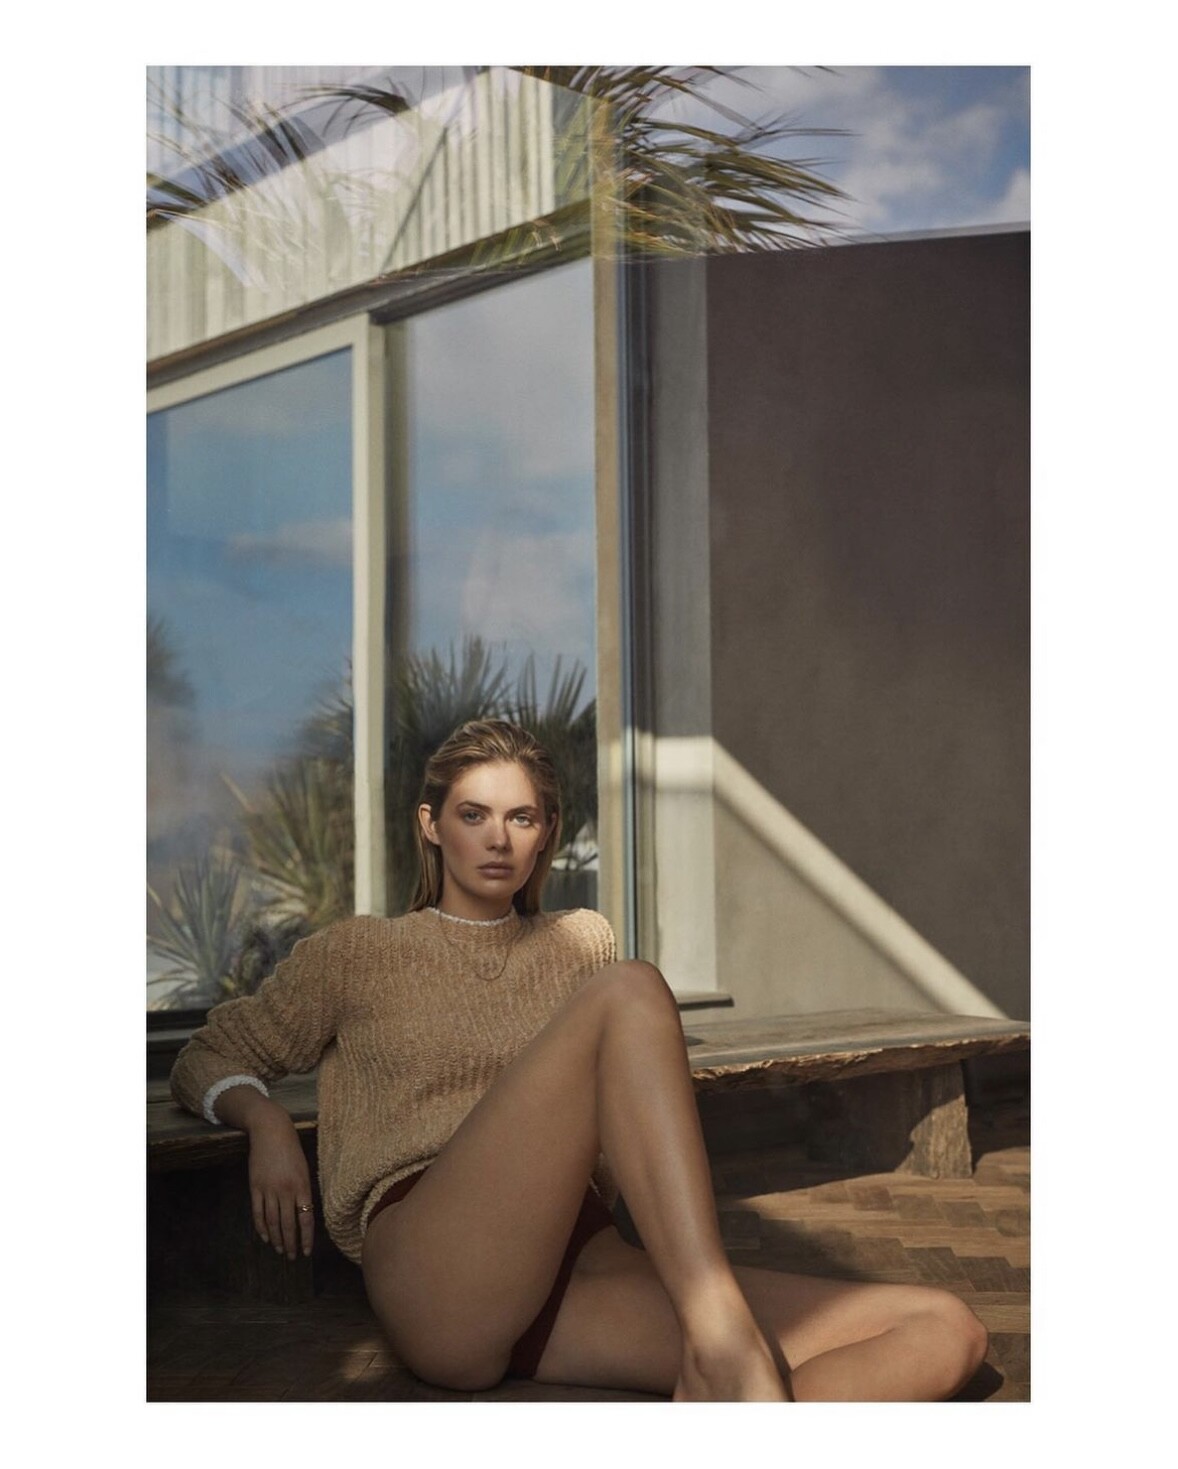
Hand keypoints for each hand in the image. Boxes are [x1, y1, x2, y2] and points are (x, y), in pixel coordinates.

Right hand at [246, 1110, 314, 1260]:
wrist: (271, 1132)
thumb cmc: (292, 1150)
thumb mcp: (304, 1169)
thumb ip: (304, 1192)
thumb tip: (304, 1215)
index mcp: (302, 1186)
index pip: (306, 1219)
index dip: (306, 1238)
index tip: (307, 1251)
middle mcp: (286, 1190)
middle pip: (288, 1224)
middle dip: (291, 1243)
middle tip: (292, 1256)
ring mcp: (268, 1190)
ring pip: (272, 1222)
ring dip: (276, 1239)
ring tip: (279, 1250)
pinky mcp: (255, 1187)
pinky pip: (258, 1212)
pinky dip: (261, 1227)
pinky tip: (265, 1237)